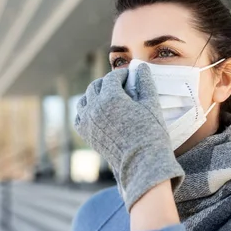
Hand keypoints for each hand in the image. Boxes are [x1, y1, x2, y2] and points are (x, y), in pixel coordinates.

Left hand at [74, 64, 184, 209]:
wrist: (142, 163)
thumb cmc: (151, 133)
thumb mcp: (151, 104)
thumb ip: (145, 83)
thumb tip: (140, 66)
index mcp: (111, 97)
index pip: (113, 78)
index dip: (122, 75)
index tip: (130, 76)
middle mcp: (95, 107)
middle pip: (96, 86)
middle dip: (108, 83)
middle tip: (120, 84)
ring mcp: (88, 122)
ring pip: (85, 99)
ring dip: (95, 94)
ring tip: (108, 96)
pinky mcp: (86, 135)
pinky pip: (79, 117)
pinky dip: (86, 111)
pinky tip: (97, 111)